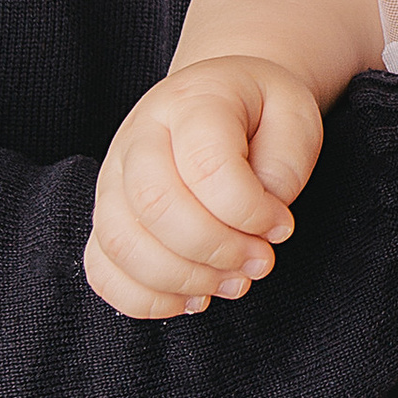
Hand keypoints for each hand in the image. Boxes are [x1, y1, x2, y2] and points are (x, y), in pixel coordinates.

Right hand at [84, 57, 323, 318]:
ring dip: (184, 279)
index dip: (249, 211)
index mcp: (191, 101)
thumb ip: (284, 168)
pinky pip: (102, 269)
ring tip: (232, 282)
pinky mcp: (106, 216)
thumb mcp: (296, 118)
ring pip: (122, 243)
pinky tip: (192, 297)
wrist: (222, 99)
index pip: (207, 166)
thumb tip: (260, 227)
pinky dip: (145, 298)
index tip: (281, 226)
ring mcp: (113, 177)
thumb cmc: (261, 114)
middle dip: (216, 249)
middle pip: (155, 205)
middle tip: (259, 261)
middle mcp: (140, 136)